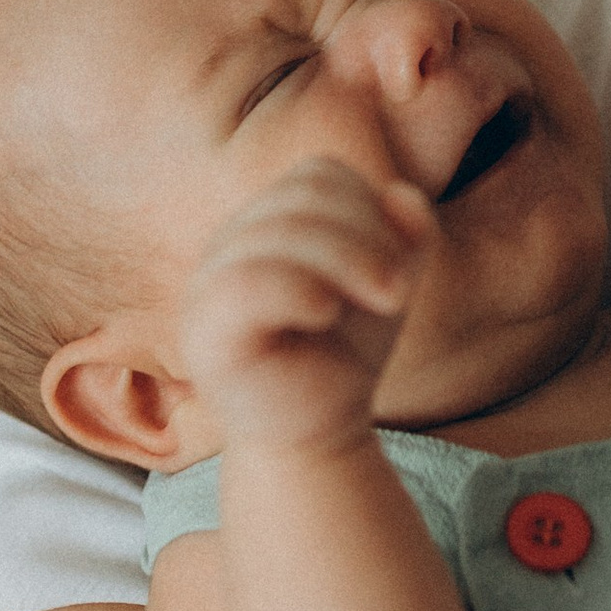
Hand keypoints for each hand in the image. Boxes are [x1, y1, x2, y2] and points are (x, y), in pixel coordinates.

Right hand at [178, 159, 432, 452]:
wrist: (317, 434)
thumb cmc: (346, 352)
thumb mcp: (390, 281)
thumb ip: (408, 233)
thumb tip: (401, 193)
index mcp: (267, 223)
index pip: (316, 176)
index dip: (369, 208)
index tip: (400, 264)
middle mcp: (230, 245)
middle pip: (302, 198)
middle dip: (367, 236)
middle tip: (399, 291)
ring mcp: (208, 285)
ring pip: (278, 235)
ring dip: (348, 261)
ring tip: (386, 302)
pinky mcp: (203, 332)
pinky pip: (246, 284)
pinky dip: (297, 288)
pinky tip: (325, 313)